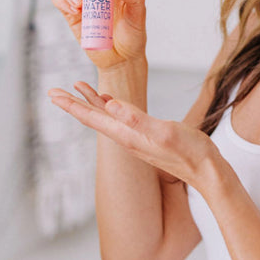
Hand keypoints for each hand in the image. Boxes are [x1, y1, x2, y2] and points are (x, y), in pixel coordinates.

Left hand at [48, 82, 217, 188]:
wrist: (206, 170)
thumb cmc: (190, 152)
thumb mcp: (165, 132)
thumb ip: (137, 119)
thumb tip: (110, 104)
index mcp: (128, 135)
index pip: (93, 118)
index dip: (72, 105)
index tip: (53, 94)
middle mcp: (128, 137)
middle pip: (94, 118)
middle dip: (74, 103)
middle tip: (54, 91)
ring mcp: (136, 138)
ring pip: (106, 117)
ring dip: (90, 103)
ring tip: (78, 89)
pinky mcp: (146, 136)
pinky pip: (120, 118)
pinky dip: (110, 106)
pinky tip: (110, 101)